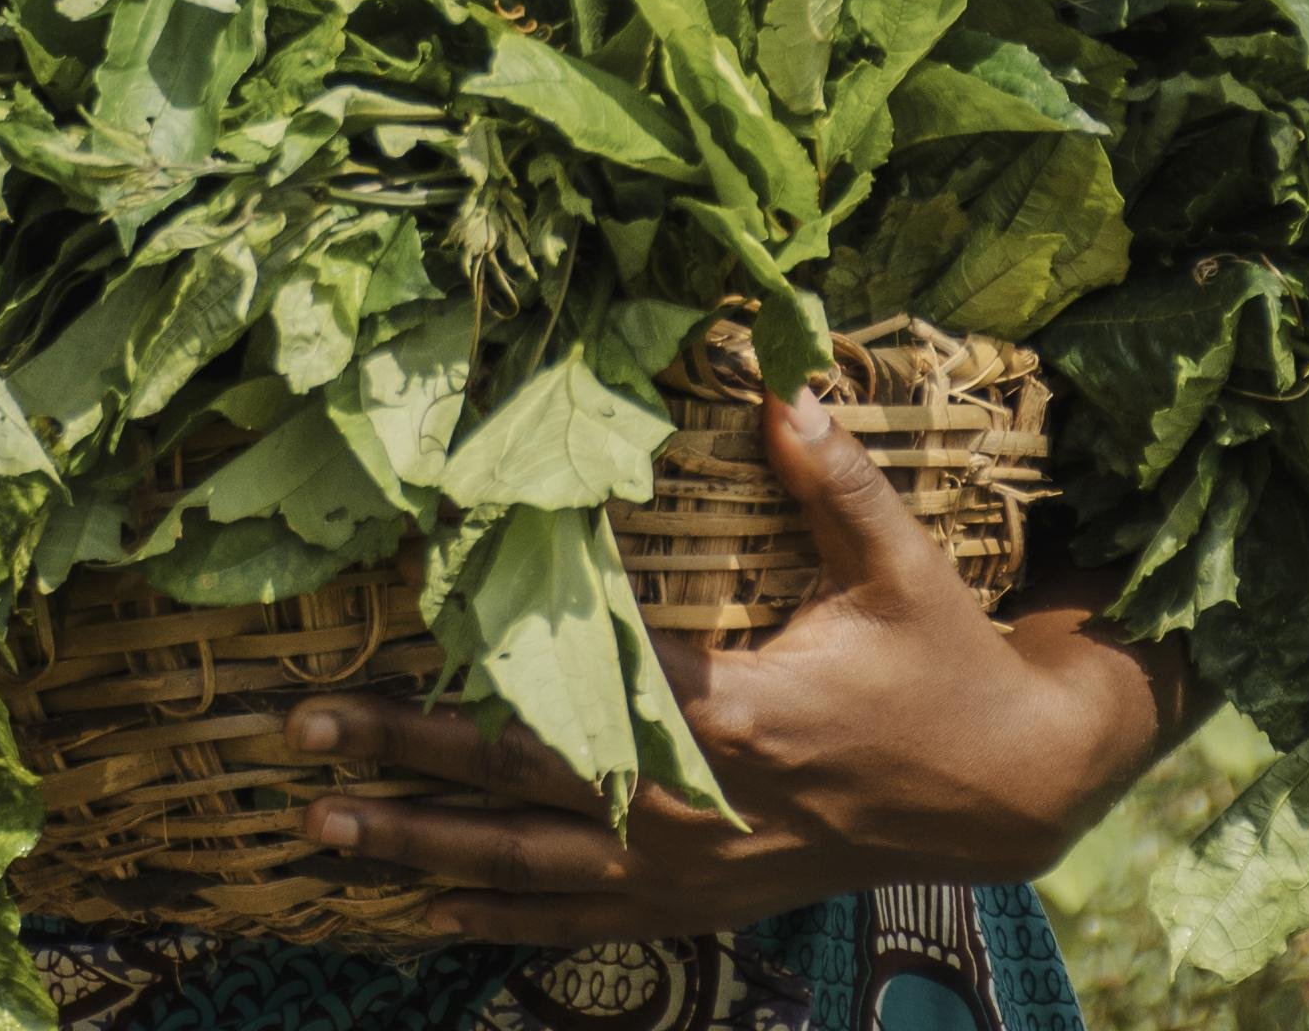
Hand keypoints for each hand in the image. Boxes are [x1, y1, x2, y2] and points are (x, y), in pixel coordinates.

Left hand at [288, 388, 1194, 944]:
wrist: (1007, 792)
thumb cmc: (944, 666)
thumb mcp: (904, 568)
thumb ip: (836, 483)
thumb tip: (786, 385)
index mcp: (737, 715)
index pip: (581, 697)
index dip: (480, 680)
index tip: (387, 653)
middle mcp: (698, 804)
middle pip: (525, 788)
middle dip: (404, 763)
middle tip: (302, 742)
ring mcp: (694, 869)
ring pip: (532, 869)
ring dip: (421, 847)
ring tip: (322, 830)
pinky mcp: (700, 904)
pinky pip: (578, 923)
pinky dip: (492, 918)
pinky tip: (416, 911)